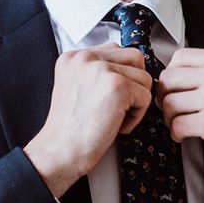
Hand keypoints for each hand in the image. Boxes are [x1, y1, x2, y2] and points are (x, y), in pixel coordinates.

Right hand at [24, 43, 151, 196]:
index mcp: (74, 56)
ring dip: (135, 101)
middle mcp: (85, 57)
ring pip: (144, 77)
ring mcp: (101, 69)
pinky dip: (136, 116)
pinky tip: (116, 126)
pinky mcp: (117, 86)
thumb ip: (95, 72)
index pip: (115, 50)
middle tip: (117, 107)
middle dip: (133, 84)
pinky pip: (145, 96)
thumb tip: (128, 69)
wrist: (58, 153)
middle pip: (135, 58)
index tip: (110, 97)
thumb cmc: (69, 130)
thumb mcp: (75, 87)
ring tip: (114, 117)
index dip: (121, 75)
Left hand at [156, 48, 203, 174]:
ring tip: (178, 123)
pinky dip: (176, 133)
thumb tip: (177, 72)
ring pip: (170, 103)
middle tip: (171, 108)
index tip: (175, 88)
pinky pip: (177, 125)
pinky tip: (183, 136)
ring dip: (169, 117)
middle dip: (165, 95)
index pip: (180, 57)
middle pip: (169, 78)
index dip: (172, 74)